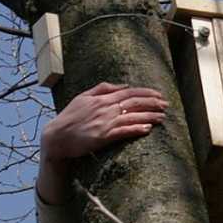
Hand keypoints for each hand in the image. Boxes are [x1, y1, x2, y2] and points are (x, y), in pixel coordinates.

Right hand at [41, 82, 167, 162]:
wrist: (56, 137)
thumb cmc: (69, 117)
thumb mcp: (83, 97)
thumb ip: (103, 88)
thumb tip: (123, 85)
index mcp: (102, 99)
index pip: (129, 92)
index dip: (146, 93)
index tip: (159, 94)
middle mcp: (105, 109)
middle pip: (134, 103)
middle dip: (153, 103)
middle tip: (166, 105)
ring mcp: (105, 123)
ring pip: (132, 117)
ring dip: (149, 116)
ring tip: (162, 117)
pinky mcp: (103, 137)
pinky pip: (123, 132)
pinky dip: (136, 129)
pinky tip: (147, 129)